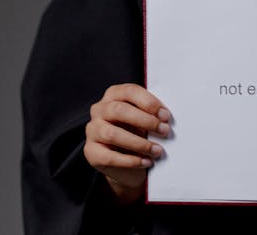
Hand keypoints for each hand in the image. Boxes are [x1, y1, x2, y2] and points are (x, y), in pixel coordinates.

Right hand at [84, 83, 171, 204]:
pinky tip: (146, 162)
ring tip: (157, 150)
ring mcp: (93, 131)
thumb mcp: (145, 121)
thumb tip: (165, 118)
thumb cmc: (138, 134)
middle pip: (119, 110)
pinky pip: (110, 157)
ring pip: (113, 134)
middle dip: (145, 121)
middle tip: (164, 131)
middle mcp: (99, 110)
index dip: (149, 102)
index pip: (129, 91)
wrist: (126, 165)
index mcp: (113, 95)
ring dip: (139, 143)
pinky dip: (131, 161)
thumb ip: (152, 115)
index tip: (165, 116)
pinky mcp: (91, 152)